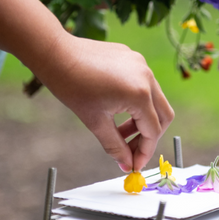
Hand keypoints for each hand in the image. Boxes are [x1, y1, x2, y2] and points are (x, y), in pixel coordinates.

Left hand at [38, 34, 173, 171]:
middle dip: (149, 136)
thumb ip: (116, 146)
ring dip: (142, 118)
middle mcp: (146, 77)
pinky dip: (136, 101)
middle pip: (162, 115)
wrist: (56, 54)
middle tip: (131, 150)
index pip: (152, 131)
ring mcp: (141, 64)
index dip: (144, 152)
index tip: (134, 165)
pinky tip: (116, 107)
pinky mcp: (133, 57)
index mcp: (139, 94)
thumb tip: (126, 164)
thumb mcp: (95, 122)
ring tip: (120, 130)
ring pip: (154, 99)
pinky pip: (144, 84)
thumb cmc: (72, 86)